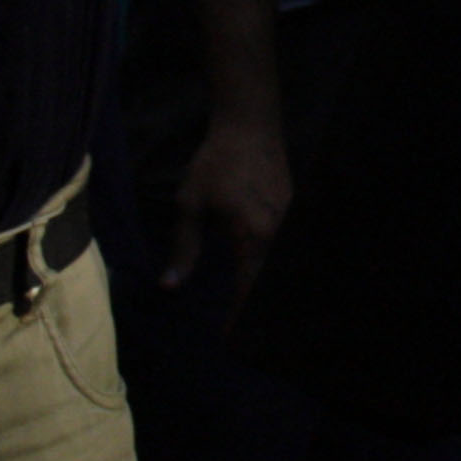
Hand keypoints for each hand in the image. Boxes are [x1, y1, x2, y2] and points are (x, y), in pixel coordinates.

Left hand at [165, 115, 292, 310]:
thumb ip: (183, 248)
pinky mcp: (290, 206)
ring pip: (275, 260)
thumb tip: (170, 287)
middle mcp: (277, 231)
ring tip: (244, 301)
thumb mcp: (190, 204)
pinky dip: (265, 260)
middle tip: (236, 325)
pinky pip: (279, 242)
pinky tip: (253, 265)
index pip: (247, 286)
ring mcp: (288, 218)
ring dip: (259, 281)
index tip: (227, 338)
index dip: (237, 314)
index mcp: (252, 234)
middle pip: (267, 278)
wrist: (250, 122)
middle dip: (252, 303)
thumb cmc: (216, 163)